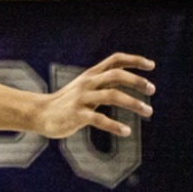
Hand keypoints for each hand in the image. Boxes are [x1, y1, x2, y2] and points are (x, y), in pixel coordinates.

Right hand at [33, 53, 153, 138]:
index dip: (134, 60)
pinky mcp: (76, 115)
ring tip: (149, 111)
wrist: (40, 113)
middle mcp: (87, 83)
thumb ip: (104, 81)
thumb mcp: (85, 86)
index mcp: (91, 75)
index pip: (115, 60)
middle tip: (152, 89)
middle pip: (116, 75)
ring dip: (134, 103)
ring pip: (112, 95)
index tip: (151, 65)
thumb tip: (129, 78)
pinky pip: (99, 119)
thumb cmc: (67, 101)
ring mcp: (81, 99)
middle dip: (137, 81)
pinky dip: (115, 125)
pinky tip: (126, 131)